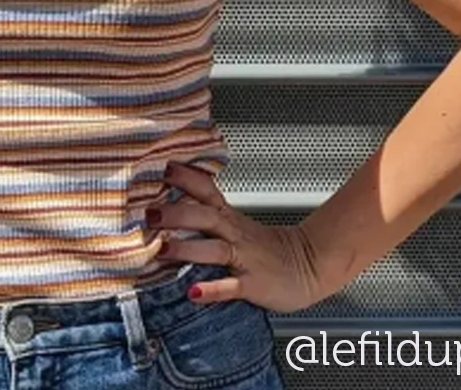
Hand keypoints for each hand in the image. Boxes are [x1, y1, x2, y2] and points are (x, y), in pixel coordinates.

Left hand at [147, 161, 325, 313]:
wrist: (309, 264)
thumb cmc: (267, 247)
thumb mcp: (237, 223)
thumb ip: (208, 215)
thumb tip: (169, 206)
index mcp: (229, 217)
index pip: (207, 190)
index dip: (186, 178)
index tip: (164, 168)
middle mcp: (234, 234)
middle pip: (205, 217)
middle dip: (177, 214)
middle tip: (151, 213)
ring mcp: (244, 259)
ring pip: (215, 249)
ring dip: (187, 249)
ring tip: (163, 250)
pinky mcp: (252, 284)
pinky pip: (231, 287)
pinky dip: (212, 289)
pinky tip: (194, 292)